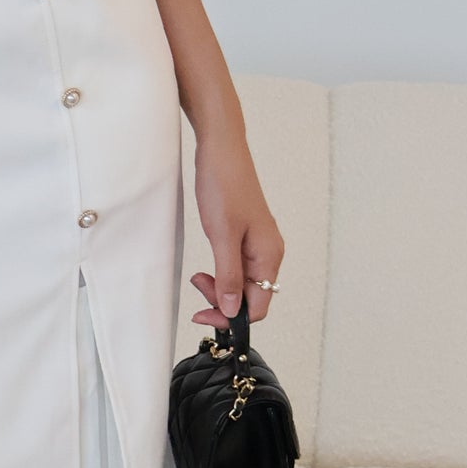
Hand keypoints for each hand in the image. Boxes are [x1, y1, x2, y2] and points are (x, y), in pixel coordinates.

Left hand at [189, 120, 282, 328]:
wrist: (221, 150)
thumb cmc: (224, 185)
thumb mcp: (222, 235)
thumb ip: (228, 275)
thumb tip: (232, 310)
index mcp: (269, 256)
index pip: (257, 306)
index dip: (230, 317)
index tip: (203, 314)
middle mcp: (268, 254)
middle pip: (250, 297)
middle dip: (222, 301)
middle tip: (197, 286)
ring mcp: (258, 245)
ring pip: (242, 283)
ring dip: (219, 288)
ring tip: (198, 276)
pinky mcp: (246, 236)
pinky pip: (237, 267)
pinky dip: (220, 273)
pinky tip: (206, 267)